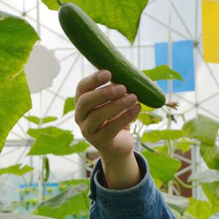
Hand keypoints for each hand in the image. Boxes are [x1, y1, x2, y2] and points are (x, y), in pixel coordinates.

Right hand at [75, 70, 140, 188]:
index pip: (82, 88)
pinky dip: (125, 117)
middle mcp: (80, 116)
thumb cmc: (115, 118)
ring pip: (97, 116)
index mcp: (82, 102)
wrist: (118, 146)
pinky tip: (137, 108)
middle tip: (122, 87)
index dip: (93, 80)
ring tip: (133, 97)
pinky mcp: (99, 142)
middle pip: (85, 102)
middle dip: (103, 93)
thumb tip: (129, 73)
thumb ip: (118, 88)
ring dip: (116, 105)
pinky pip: (110, 128)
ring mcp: (87, 130)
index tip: (108, 73)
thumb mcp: (115, 101)